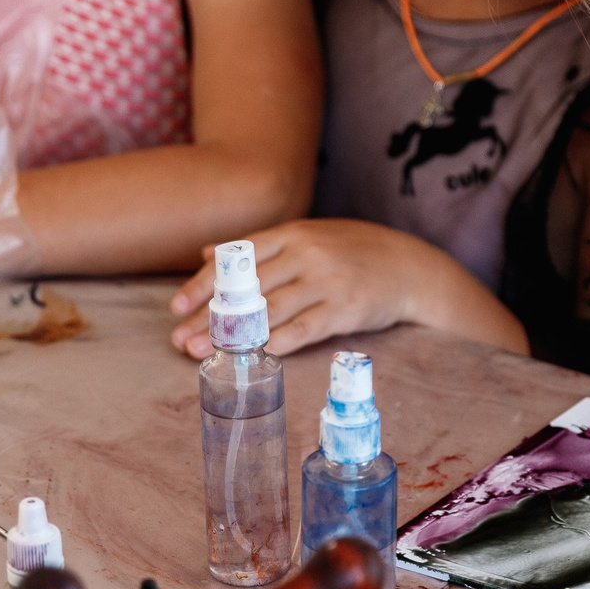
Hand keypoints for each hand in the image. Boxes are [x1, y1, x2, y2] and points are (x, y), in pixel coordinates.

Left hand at [168, 219, 523, 358]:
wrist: (413, 267)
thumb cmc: (355, 252)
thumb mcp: (309, 236)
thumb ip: (261, 246)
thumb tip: (209, 253)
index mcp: (294, 232)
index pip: (237, 258)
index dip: (203, 283)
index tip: (176, 306)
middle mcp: (307, 253)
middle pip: (247, 288)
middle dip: (209, 318)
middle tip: (180, 340)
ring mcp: (327, 280)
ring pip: (271, 310)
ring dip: (235, 336)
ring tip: (207, 354)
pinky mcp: (346, 308)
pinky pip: (305, 328)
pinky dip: (278, 343)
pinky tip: (256, 356)